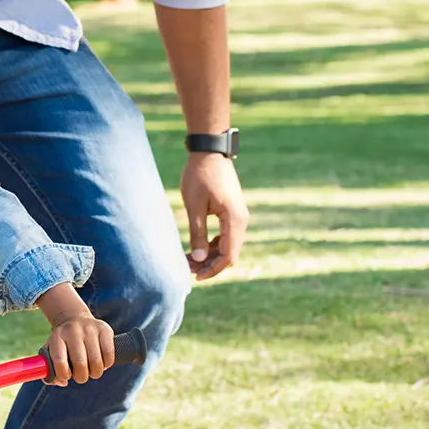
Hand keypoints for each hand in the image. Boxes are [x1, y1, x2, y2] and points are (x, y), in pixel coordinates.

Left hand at [36, 283, 114, 385]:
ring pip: (96, 362)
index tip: (66, 375)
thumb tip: (62, 382)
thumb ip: (50, 371)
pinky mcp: (105, 329)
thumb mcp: (50, 352)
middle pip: (80, 364)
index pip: (60, 361)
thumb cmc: (63, 343)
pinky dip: (106, 364)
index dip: (64, 374)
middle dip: (81, 377)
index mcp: (57, 337)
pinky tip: (101, 362)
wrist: (75, 319)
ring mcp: (90, 329)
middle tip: (81, 375)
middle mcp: (73, 331)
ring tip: (91, 370)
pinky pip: (109, 355)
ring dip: (95, 373)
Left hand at [181, 152, 248, 280]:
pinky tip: (194, 249)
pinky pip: (224, 236)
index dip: (213, 269)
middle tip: (187, 270)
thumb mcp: (194, 206)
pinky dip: (211, 245)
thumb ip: (197, 233)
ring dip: (209, 256)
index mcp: (235, 220)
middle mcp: (241, 221)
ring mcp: (237, 217)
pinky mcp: (231, 213)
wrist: (210, 152)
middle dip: (209, 265)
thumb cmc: (200, 176)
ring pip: (226, 246)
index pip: (228, 256)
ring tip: (187, 262)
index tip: (195, 276)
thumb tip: (199, 259)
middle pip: (229, 254)